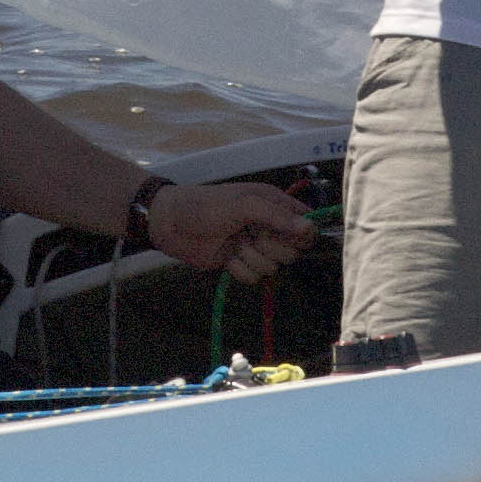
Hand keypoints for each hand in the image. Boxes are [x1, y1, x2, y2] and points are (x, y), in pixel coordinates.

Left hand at [150, 180, 316, 284]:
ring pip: (272, 267)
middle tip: (252, 236)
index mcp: (273, 204)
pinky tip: (226, 257)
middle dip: (272, 248)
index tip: (287, 235)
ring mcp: (253, 246)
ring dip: (251, 258)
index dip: (302, 233)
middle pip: (292, 251)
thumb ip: (277, 216)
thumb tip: (310, 229)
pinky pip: (253, 277)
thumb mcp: (243, 205)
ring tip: (233, 244)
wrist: (169, 223)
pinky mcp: (239, 263)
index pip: (306, 223)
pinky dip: (239, 269)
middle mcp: (267, 226)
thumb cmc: (205, 206)